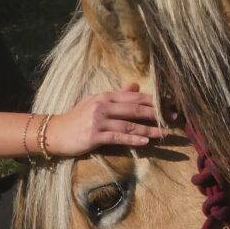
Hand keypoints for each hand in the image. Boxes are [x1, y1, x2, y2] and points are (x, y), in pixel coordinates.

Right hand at [45, 83, 173, 156]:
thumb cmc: (77, 118)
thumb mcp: (96, 102)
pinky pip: (117, 138)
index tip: (170, 105)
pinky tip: (145, 142)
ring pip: (129, 125)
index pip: (135, 97)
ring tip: (164, 133)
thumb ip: (117, 96)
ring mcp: (98, 121)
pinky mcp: (94, 136)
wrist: (55, 132)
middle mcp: (103, 106)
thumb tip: (136, 86)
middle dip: (157, 114)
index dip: (154, 101)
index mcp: (106, 96)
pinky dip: (132, 140)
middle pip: (135, 109)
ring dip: (149, 130)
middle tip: (174, 118)